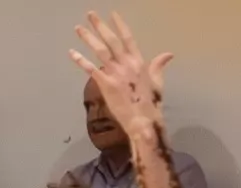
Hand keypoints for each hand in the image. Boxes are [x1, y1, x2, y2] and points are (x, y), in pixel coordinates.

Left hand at [70, 11, 173, 134]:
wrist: (143, 121)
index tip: (112, 14)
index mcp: (139, 62)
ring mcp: (116, 73)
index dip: (120, 25)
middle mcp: (127, 64)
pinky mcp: (106, 84)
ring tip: (78, 28)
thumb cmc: (150, 103)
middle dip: (100, 26)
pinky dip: (80, 60)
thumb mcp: (157, 81)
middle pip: (111, 40)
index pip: (128, 38)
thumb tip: (168, 54)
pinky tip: (72, 52)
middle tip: (90, 14)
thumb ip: (158, 66)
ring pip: (100, 51)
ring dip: (88, 38)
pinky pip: (91, 69)